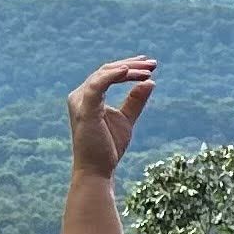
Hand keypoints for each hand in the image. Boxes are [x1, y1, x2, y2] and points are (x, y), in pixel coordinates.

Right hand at [66, 57, 155, 177]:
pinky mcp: (84, 110)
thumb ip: (135, 101)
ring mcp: (80, 102)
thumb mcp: (127, 119)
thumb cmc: (108, 146)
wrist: (98, 169)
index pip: (108, 74)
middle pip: (106, 71)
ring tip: (148, 70)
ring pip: (103, 74)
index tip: (151, 65)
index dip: (130, 67)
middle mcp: (80, 96)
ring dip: (127, 69)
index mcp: (88, 96)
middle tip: (153, 63)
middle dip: (131, 65)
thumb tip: (150, 82)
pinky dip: (112, 76)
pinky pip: (97, 86)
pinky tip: (128, 71)